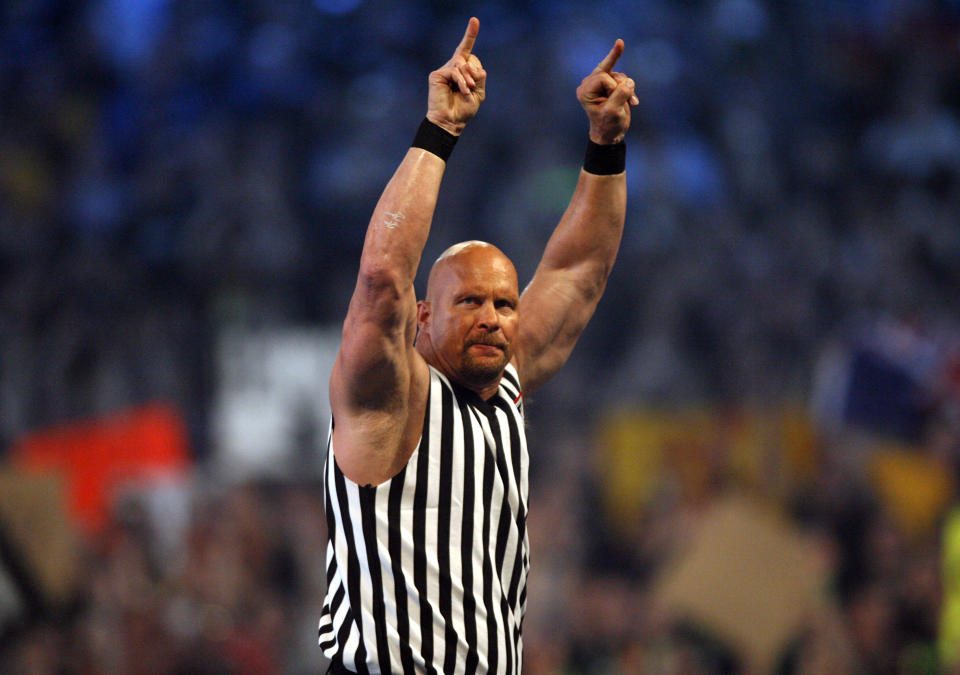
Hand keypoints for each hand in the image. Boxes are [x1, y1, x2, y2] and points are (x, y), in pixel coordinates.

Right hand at [426, 17, 485, 135]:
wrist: (450, 122)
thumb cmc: (463, 110)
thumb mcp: (478, 94)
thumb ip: (479, 78)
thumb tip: (473, 65)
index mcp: (463, 71)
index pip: (468, 50)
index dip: (470, 34)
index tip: (474, 20)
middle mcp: (453, 67)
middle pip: (468, 57)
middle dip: (474, 71)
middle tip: (472, 86)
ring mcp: (444, 70)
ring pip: (462, 64)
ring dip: (468, 78)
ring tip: (467, 90)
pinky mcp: (437, 75)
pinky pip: (454, 71)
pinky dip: (461, 81)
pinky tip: (462, 90)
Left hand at [577, 40, 638, 144]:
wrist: (611, 134)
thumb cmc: (608, 125)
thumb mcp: (614, 112)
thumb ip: (621, 95)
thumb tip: (629, 81)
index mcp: (585, 91)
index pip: (602, 77)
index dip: (613, 86)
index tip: (614, 100)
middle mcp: (589, 85)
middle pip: (608, 70)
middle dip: (620, 83)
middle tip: (625, 87)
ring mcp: (599, 84)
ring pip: (617, 75)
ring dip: (626, 87)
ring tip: (630, 102)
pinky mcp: (608, 85)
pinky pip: (621, 78)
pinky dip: (629, 88)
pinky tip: (632, 101)